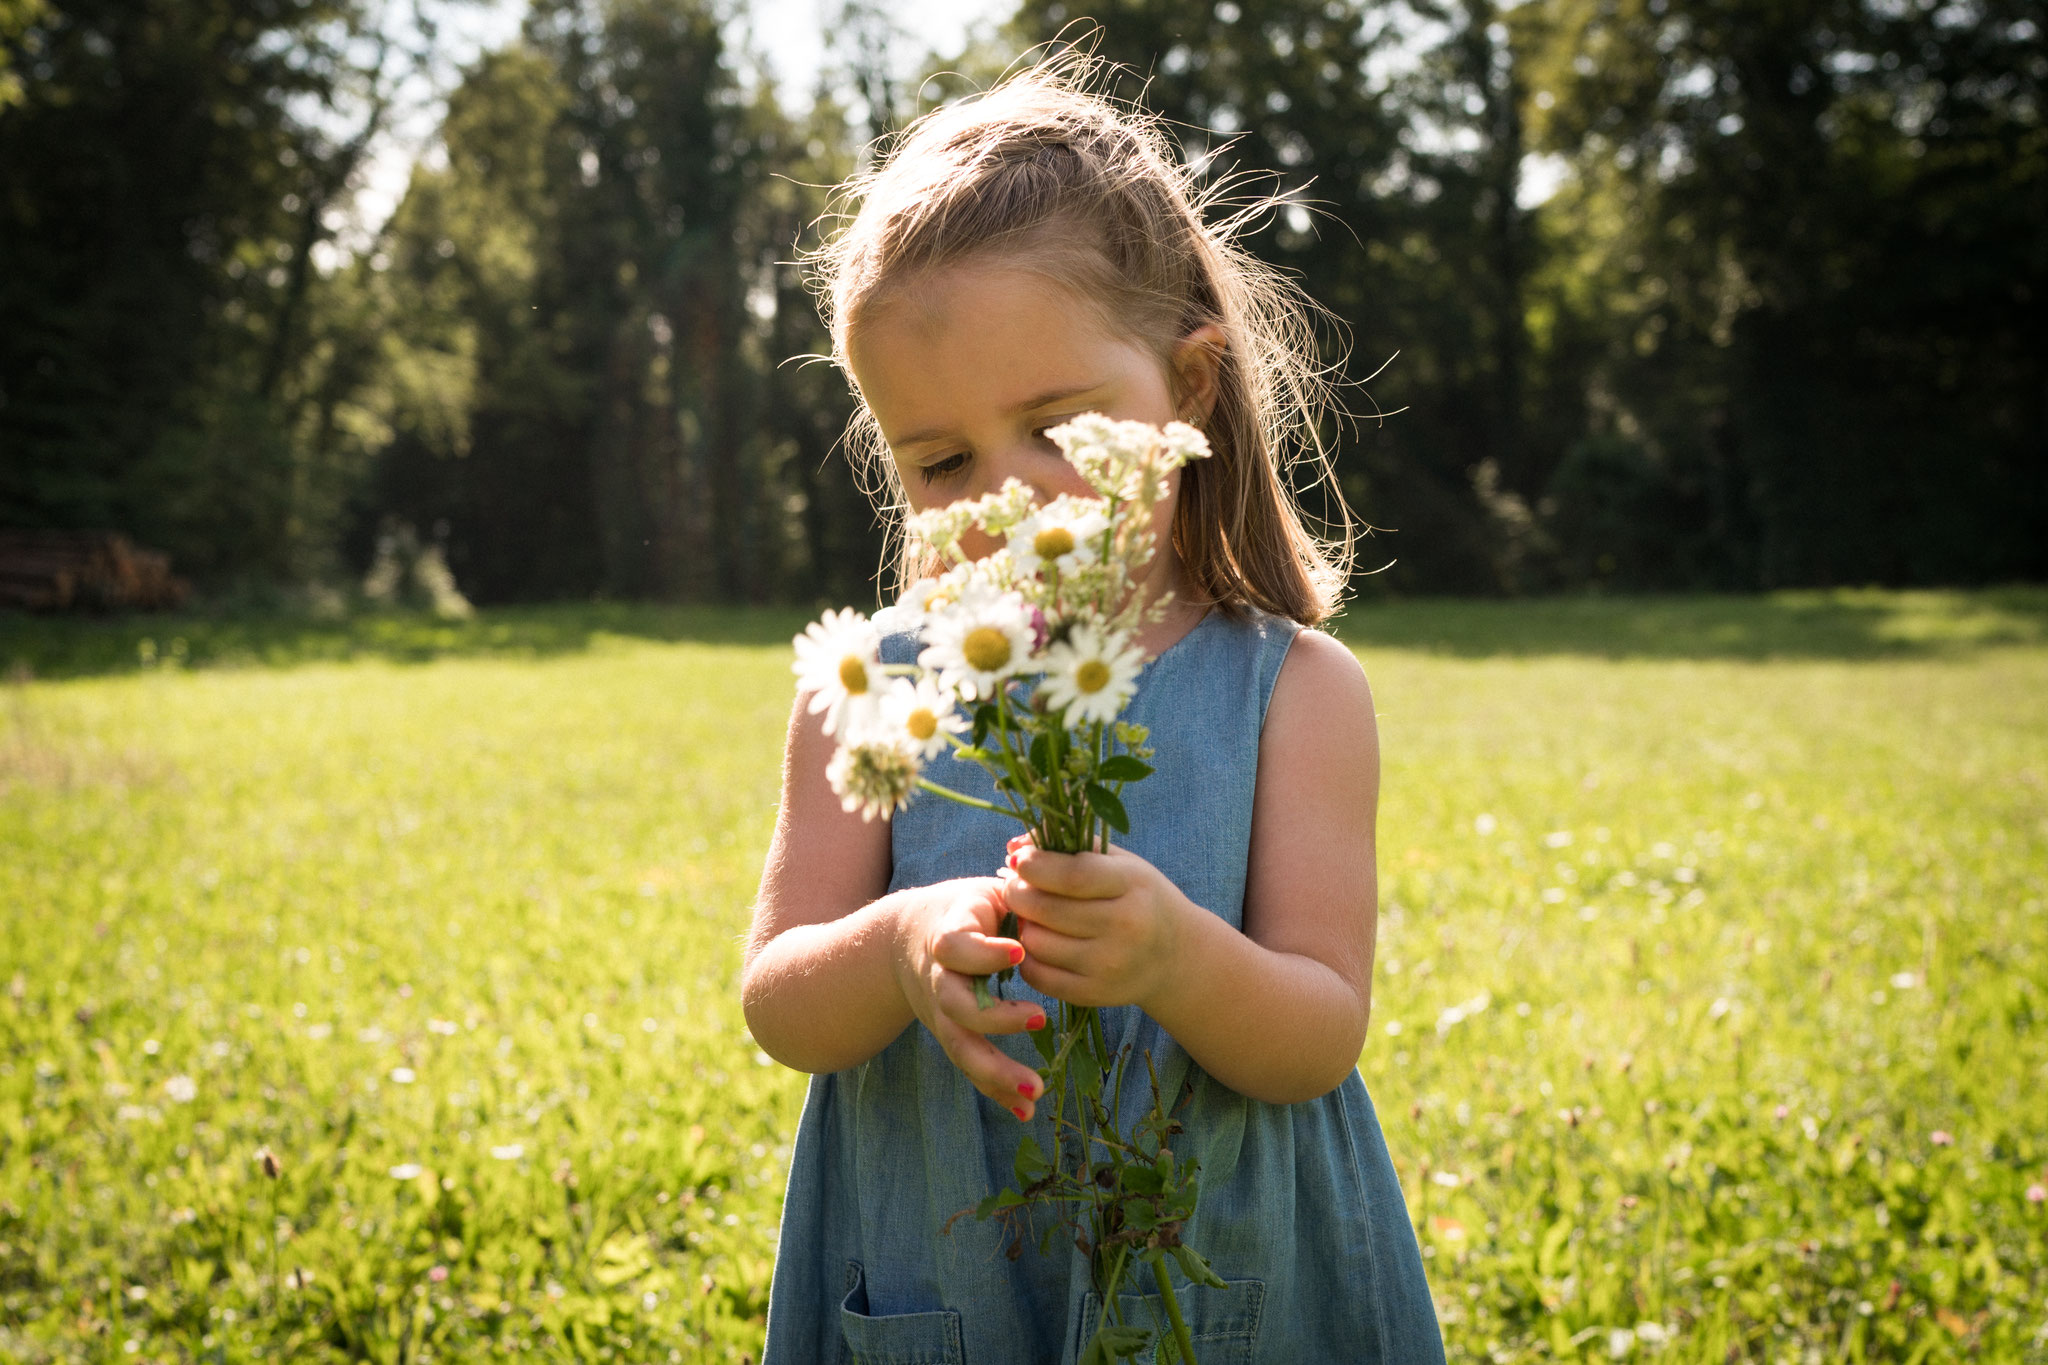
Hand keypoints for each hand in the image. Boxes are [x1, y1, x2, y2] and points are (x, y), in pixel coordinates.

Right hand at [891, 877, 1048, 1120]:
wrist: (908, 938)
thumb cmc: (964, 907)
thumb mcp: (983, 890)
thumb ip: (1016, 883)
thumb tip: (1046, 859)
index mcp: (947, 935)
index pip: (956, 945)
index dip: (983, 951)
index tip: (1021, 951)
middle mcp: (939, 979)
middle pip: (955, 1005)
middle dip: (996, 1016)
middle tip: (1041, 1017)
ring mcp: (942, 1012)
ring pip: (961, 1045)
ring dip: (997, 1070)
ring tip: (1037, 1088)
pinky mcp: (951, 1034)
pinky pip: (972, 1064)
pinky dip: (997, 1090)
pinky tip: (1026, 1109)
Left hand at [1000, 835, 1190, 1010]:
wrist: (1176, 956)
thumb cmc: (1140, 898)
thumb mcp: (1122, 863)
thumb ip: (1073, 847)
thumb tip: (1015, 846)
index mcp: (1133, 885)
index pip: (1074, 875)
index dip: (1035, 865)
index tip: (1018, 860)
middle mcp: (1125, 926)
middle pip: (1048, 909)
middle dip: (1018, 893)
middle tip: (1015, 886)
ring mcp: (1110, 964)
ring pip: (1037, 943)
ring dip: (1023, 925)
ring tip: (1032, 915)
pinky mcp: (1095, 993)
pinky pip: (1039, 976)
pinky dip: (1027, 957)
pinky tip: (1039, 942)